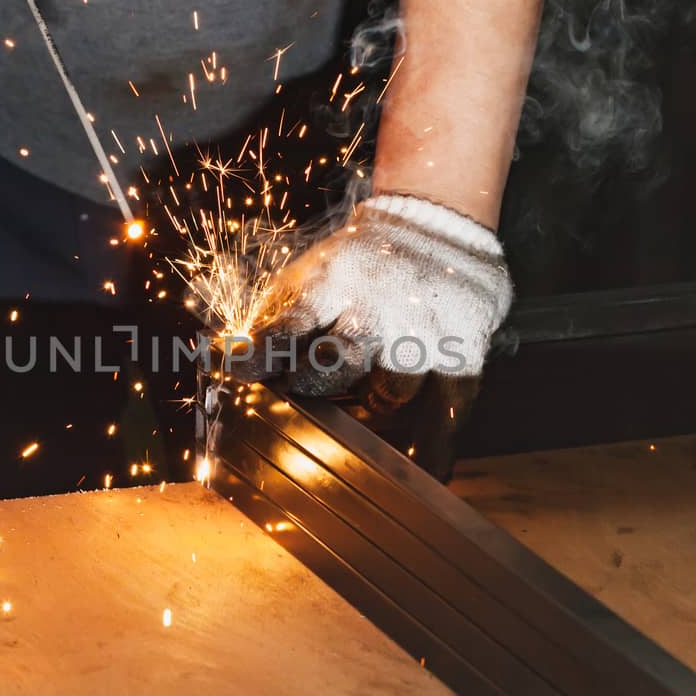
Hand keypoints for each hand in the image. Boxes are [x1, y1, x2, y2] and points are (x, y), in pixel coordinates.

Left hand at [240, 192, 511, 432]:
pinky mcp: (463, 348)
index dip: (267, 350)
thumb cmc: (357, 264)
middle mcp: (381, 304)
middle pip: (340, 363)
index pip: (293, 320)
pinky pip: (448, 409)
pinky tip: (426, 472)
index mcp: (334, 280)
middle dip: (313, 388)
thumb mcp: (311, 275)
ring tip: (356, 411)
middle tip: (301, 397)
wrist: (435, 223)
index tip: (243, 371)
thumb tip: (231, 364)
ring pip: (389, 396)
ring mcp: (424, 329)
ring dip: (366, 412)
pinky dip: (435, 445)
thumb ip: (274, 321)